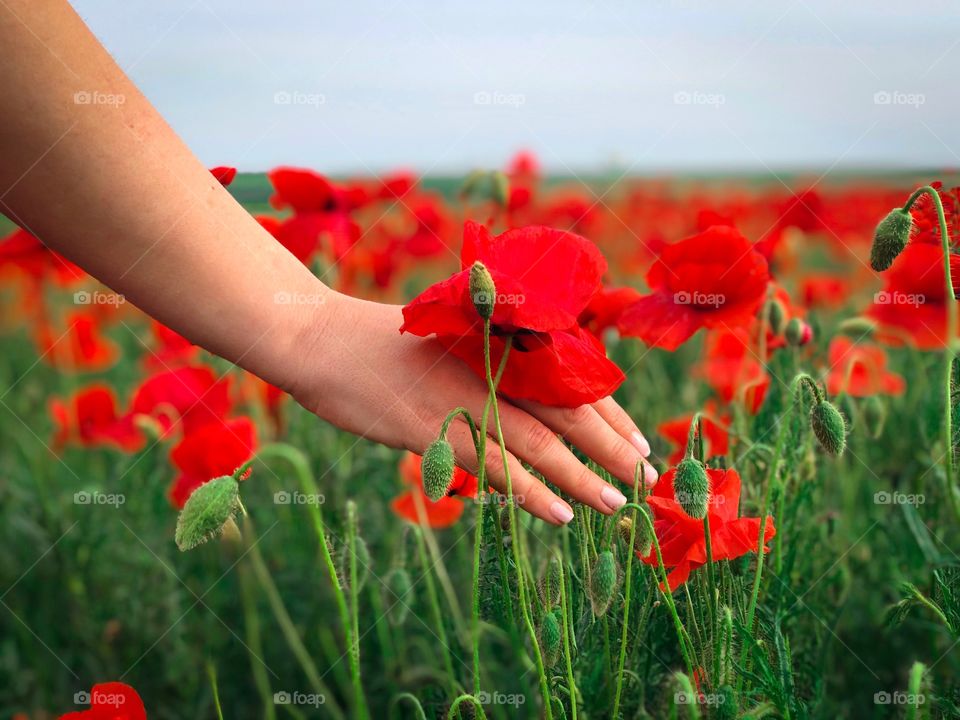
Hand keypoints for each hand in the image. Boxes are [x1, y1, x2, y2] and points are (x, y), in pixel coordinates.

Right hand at [287, 292, 657, 524]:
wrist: (319, 337)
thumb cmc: (381, 341)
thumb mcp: (445, 340)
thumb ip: (487, 364)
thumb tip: (524, 401)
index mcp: (497, 342)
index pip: (570, 379)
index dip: (610, 414)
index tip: (640, 442)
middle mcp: (490, 367)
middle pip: (568, 410)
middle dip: (612, 447)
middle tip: (648, 478)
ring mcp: (463, 397)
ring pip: (540, 443)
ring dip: (584, 476)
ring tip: (619, 503)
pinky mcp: (433, 428)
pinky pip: (494, 467)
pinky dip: (532, 492)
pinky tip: (562, 514)